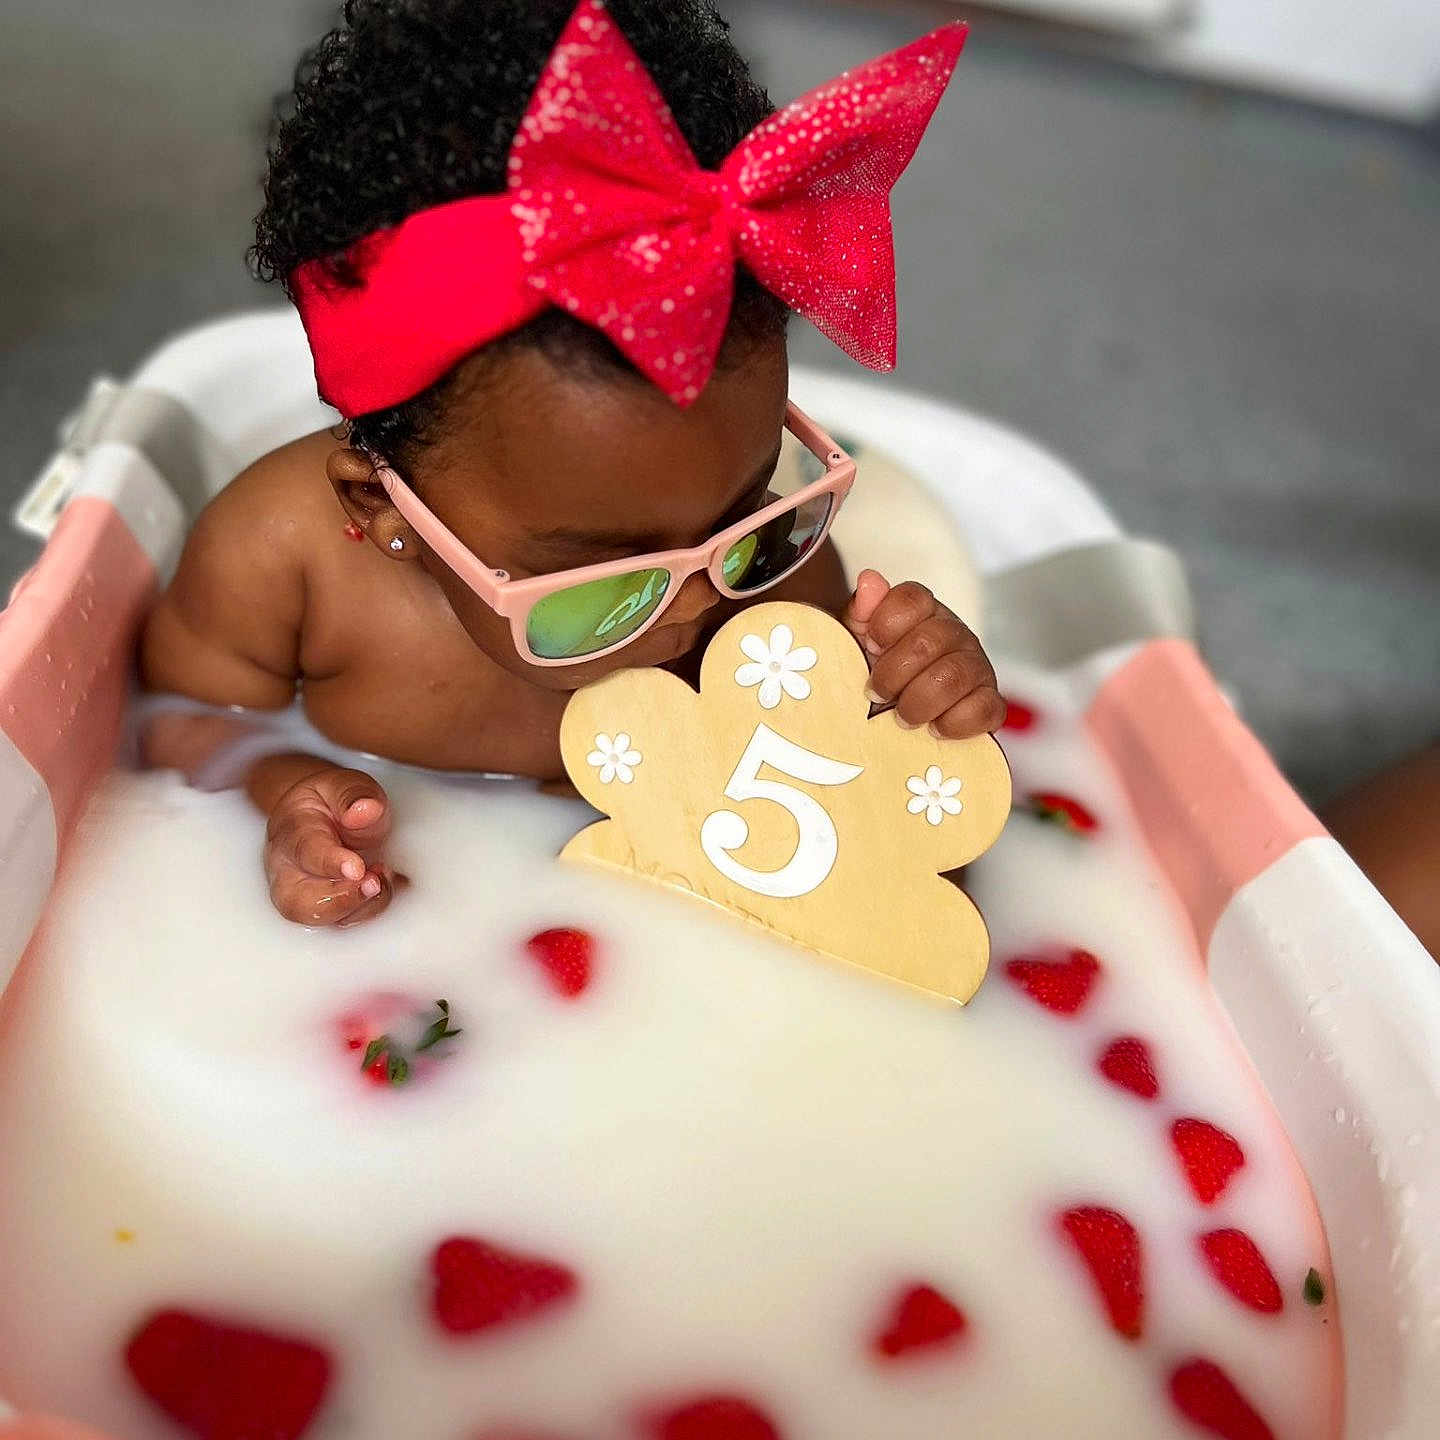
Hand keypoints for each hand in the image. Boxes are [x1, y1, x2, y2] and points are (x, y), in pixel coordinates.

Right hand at [263, 766, 401, 926]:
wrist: (319, 814)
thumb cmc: (330, 801)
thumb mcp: (343, 783)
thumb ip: (354, 795)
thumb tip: (365, 811)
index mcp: (292, 829)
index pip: (305, 850)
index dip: (330, 863)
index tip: (357, 868)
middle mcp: (288, 867)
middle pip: (297, 901)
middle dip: (339, 900)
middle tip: (373, 883)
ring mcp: (301, 891)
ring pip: (315, 917)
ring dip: (357, 907)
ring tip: (381, 881)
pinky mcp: (321, 907)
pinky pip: (339, 921)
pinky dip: (367, 909)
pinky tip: (384, 887)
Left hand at [842, 570, 1005, 738]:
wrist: (899, 713)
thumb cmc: (883, 672)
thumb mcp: (860, 642)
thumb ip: (862, 612)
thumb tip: (869, 579)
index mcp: (924, 612)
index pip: (912, 599)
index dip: (885, 624)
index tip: (871, 647)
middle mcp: (955, 633)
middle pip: (928, 642)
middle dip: (893, 674)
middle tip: (877, 694)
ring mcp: (977, 666)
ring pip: (952, 677)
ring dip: (917, 703)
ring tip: (901, 717)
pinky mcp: (991, 702)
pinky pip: (983, 709)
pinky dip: (952, 724)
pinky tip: (934, 728)